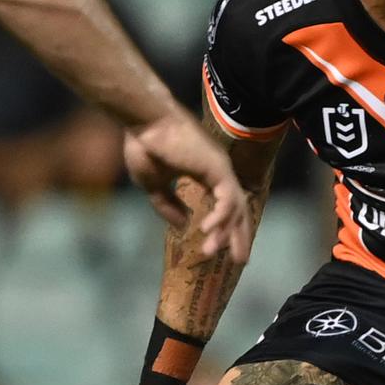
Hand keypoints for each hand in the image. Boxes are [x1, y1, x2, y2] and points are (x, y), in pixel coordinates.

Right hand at [124, 110, 251, 262]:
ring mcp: (221, 169)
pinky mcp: (217, 168)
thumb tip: (183, 225)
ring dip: (226, 232)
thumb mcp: (154, 185)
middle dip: (240, 236)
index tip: (224, 249)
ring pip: (235, 208)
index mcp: (207, 174)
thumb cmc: (145, 147)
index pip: (226, 205)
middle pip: (238, 210)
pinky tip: (206, 230)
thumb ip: (168, 205)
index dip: (227, 228)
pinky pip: (228, 199)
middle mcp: (219, 172)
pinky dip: (221, 217)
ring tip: (212, 252)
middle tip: (241, 261)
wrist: (143, 123)